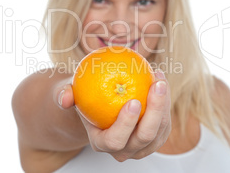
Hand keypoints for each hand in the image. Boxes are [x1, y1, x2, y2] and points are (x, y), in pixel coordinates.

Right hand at [56, 69, 170, 161]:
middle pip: (144, 138)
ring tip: (159, 78)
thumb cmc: (83, 99)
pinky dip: (165, 103)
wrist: (97, 106)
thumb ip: (64, 94)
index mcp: (101, 143)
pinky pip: (165, 124)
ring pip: (159, 131)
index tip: (134, 101)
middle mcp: (123, 151)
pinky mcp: (155, 139)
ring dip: (164, 104)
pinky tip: (160, 80)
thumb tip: (64, 97)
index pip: (115, 140)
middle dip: (155, 111)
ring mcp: (141, 148)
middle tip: (156, 85)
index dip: (126, 124)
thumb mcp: (68, 93)